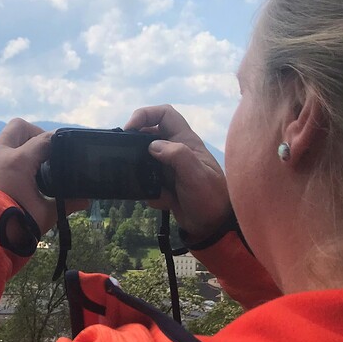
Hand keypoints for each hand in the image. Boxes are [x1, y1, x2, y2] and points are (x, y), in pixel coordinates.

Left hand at [0, 119, 61, 233]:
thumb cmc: (13, 224)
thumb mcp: (43, 215)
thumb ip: (64, 205)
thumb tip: (84, 200)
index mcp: (18, 161)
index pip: (44, 139)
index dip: (59, 141)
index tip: (68, 149)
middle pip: (17, 127)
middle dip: (32, 134)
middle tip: (43, 153)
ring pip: (2, 148)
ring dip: (16, 154)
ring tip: (29, 176)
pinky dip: (4, 170)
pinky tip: (10, 188)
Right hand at [124, 105, 230, 241]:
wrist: (213, 227)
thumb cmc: (210, 198)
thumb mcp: (196, 175)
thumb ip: (177, 156)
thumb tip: (153, 146)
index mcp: (185, 141)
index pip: (164, 114)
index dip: (145, 115)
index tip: (130, 129)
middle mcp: (175, 151)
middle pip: (148, 136)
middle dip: (136, 148)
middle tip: (128, 160)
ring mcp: (168, 168)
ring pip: (144, 161)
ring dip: (142, 174)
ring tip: (149, 186)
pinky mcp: (164, 185)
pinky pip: (147, 183)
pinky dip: (149, 193)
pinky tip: (163, 201)